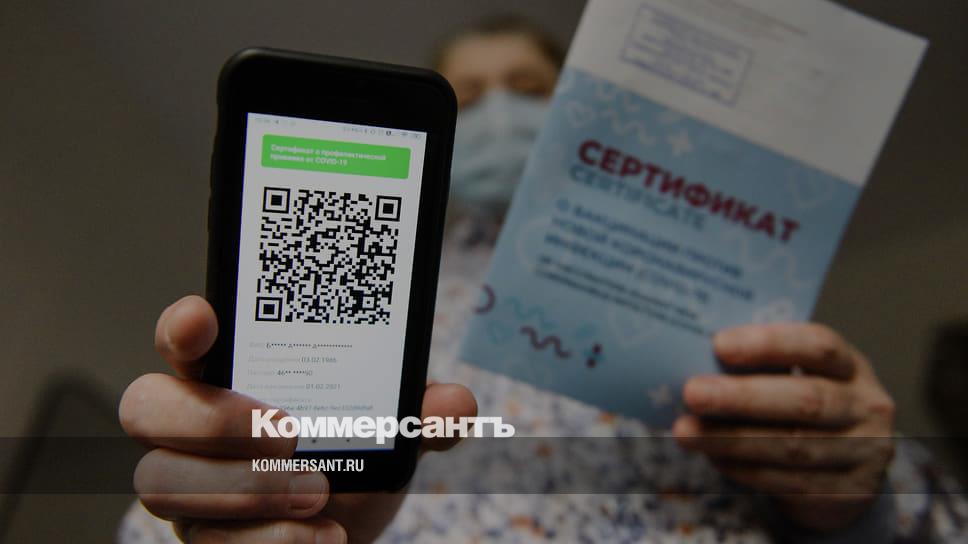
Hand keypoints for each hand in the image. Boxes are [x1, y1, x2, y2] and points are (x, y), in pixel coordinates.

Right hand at [120, 295, 476, 542]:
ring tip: (319, 494)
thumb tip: (455, 404)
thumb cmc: (354, 461)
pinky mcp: (203, 539)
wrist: (346, 529)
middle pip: (146, 407)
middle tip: (287, 434)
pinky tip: (320, 537)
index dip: (181, 327)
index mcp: (233, 375)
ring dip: (246, 489)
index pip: (182, 339)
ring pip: (162, 481)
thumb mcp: (390, 430)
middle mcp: (193, 427)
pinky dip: (268, 541)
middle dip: (212, 419)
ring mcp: (188, 486)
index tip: (204, 319)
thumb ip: (418, 412)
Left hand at [673, 323, 895, 531]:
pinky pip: (786, 481)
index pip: (818, 345)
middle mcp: (866, 407)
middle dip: (743, 397)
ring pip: (792, 447)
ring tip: (686, 431)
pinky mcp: (847, 493)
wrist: (849, 473)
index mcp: (851, 366)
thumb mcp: (801, 378)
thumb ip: (763, 367)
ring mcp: (862, 453)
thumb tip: (694, 359)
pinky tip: (713, 458)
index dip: (769, 344)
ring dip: (731, 439)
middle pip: (806, 400)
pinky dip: (743, 469)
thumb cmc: (806, 409)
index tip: (719, 344)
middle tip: (693, 392)